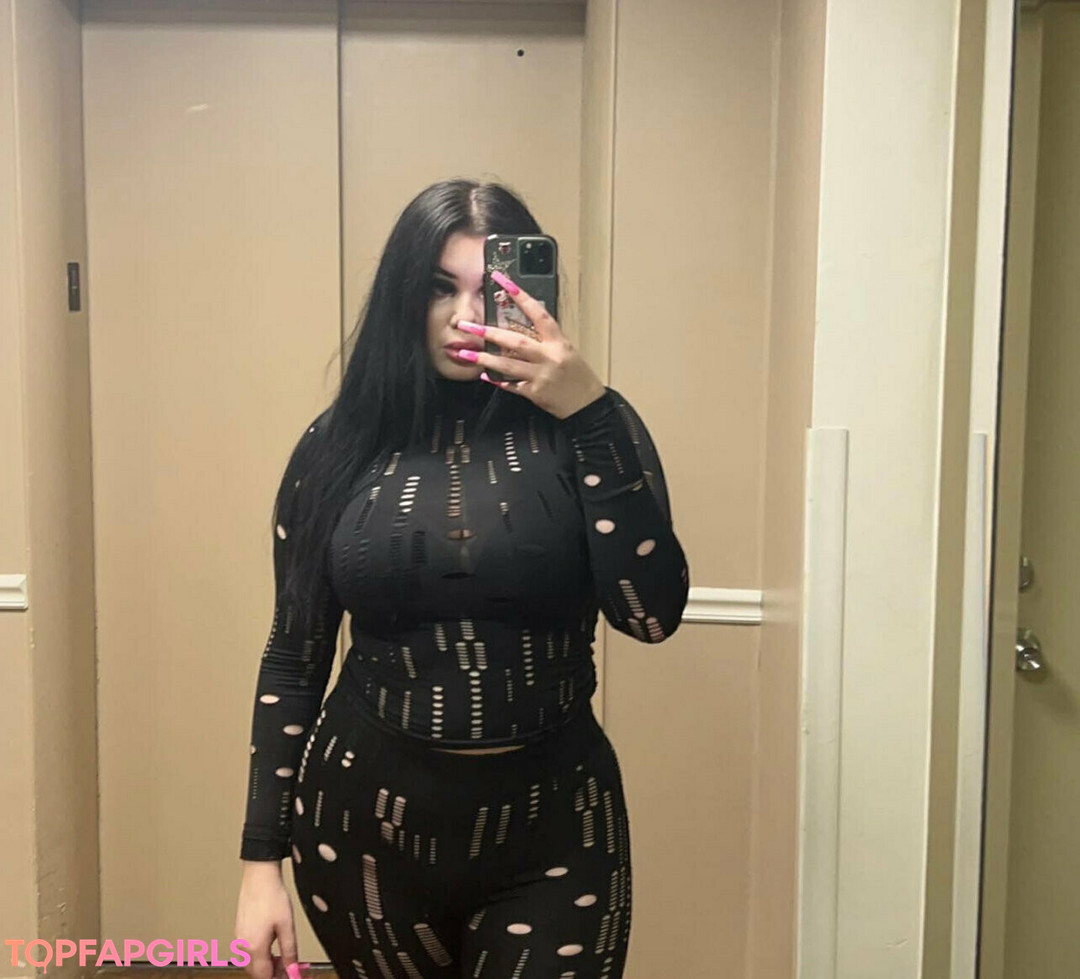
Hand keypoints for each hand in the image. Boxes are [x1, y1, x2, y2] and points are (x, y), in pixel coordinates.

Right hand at [236, 861, 305, 978]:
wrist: (259, 876)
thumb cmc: (272, 896)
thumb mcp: (287, 926)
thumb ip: (289, 951)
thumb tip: (292, 968)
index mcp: (254, 947)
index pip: (264, 976)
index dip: (278, 977)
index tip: (290, 974)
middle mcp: (243, 946)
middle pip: (256, 972)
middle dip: (272, 972)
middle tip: (289, 965)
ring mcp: (239, 938)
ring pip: (251, 962)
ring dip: (266, 963)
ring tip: (282, 954)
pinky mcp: (239, 930)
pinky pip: (248, 951)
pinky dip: (260, 953)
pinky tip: (271, 943)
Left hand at [454, 270, 605, 419]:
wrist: (587, 404)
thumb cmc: (577, 375)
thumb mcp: (566, 350)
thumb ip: (545, 339)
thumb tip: (520, 326)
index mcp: (558, 342)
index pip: (538, 314)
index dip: (521, 297)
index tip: (504, 283)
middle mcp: (549, 357)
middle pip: (515, 341)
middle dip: (488, 333)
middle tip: (467, 326)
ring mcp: (541, 376)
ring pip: (508, 364)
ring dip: (484, 358)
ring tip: (465, 354)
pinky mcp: (535, 393)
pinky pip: (512, 385)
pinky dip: (497, 380)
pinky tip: (484, 374)